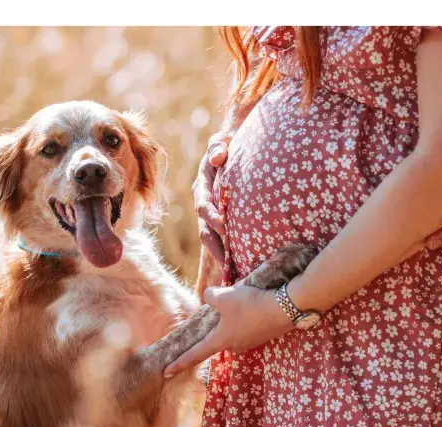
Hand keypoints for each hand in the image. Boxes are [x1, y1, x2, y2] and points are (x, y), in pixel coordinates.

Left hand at [163, 284, 291, 376]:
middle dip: (217, 324)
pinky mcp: (262, 335)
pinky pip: (247, 326)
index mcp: (221, 340)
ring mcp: (250, 342)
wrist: (285, 308)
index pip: (195, 354)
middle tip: (225, 306)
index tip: (166, 371)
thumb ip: (211, 297)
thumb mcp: (225, 296)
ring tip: (244, 299)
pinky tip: (254, 303)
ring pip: (234, 329)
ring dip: (234, 317)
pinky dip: (246, 316)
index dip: (179, 362)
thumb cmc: (250, 305)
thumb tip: (210, 298)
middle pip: (217, 337)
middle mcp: (235, 346)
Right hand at [192, 132, 231, 262]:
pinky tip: (240, 264)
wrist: (232, 150)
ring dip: (220, 253)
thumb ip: (218, 146)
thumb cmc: (227, 144)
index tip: (223, 225)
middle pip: (205, 229)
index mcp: (202, 187)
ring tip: (231, 270)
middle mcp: (205, 204)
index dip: (211, 216)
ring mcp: (213, 215)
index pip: (204, 205)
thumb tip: (218, 157)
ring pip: (212, 238)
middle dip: (215, 244)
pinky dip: (229, 251)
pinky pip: (223, 239)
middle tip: (226, 258)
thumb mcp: (221, 141)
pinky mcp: (222, 221)